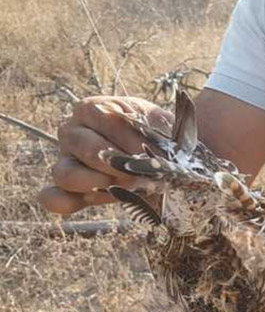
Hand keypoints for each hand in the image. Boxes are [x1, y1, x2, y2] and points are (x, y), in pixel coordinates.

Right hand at [38, 96, 171, 214]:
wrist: (163, 159)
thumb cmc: (158, 137)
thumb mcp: (161, 126)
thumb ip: (156, 131)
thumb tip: (153, 150)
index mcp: (93, 110)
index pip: (104, 120)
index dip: (130, 138)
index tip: (151, 151)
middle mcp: (73, 132)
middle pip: (82, 146)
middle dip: (116, 163)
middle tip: (141, 172)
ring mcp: (67, 161)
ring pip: (64, 173)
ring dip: (96, 183)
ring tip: (126, 186)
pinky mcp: (70, 189)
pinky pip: (54, 197)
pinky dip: (65, 202)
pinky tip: (91, 200)